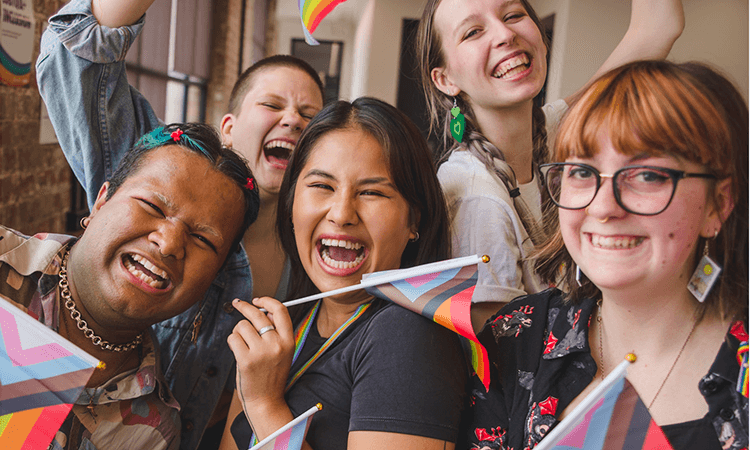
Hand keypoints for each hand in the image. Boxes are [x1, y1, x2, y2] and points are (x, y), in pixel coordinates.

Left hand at [227, 297, 294, 415]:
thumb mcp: (283, 351)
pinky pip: (233, 338)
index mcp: (288, 340)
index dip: (267, 300)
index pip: (280, 310)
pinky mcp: (246, 360)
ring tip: (243, 344)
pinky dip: (232, 341)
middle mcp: (276, 344)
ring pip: (242, 326)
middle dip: (244, 307)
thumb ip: (276, 331)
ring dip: (238, 332)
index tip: (257, 299)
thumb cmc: (271, 375)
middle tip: (237, 304)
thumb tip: (263, 309)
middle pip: (258, 314)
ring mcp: (261, 352)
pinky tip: (238, 351)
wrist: (266, 401)